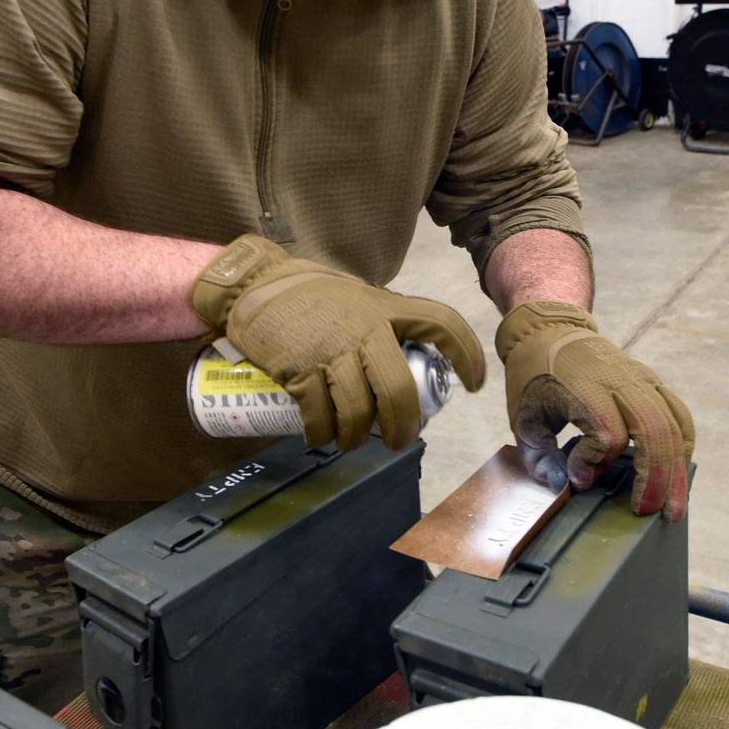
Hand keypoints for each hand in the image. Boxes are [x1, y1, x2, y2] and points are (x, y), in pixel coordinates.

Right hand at [191, 234, 484, 450]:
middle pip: (399, 392)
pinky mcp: (300, 370)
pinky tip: (319, 436)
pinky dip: (321, 434)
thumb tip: (400, 359)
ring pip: (359, 413)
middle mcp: (365, 330)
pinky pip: (320, 417)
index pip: (442, 323)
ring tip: (351, 443)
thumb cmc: (307, 293)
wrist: (254, 285)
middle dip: (403, 428)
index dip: (466, 354)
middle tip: (398, 441)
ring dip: (356, 438)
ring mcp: (332, 352)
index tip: (474, 383)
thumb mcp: (355, 296)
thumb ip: (379, 321)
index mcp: (385, 307)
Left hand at [496, 300, 693, 520]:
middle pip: (651, 431)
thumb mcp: (523, 415)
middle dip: (653, 478)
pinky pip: (678, 415)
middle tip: (644, 513)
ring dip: (675, 471)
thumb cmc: (534, 374)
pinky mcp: (651, 381)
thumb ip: (540, 456)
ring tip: (672, 509)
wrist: (550, 328)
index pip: (606, 432)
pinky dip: (681, 446)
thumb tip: (567, 487)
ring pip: (672, 426)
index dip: (596, 463)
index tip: (579, 478)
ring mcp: (640, 379)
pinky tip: (677, 475)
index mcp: (583, 386)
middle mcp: (618, 380)